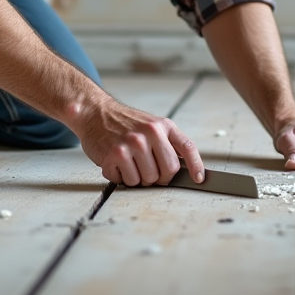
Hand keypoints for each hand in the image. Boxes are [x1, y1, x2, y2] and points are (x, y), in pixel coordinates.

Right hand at [76, 97, 204, 186]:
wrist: (95, 112)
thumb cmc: (124, 122)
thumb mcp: (151, 124)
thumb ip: (167, 142)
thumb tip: (185, 167)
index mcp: (162, 126)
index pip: (187, 147)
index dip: (196, 166)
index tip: (199, 179)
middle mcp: (149, 133)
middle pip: (167, 172)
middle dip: (158, 177)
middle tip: (145, 167)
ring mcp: (132, 144)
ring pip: (146, 181)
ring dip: (137, 178)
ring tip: (128, 162)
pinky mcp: (115, 155)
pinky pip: (126, 181)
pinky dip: (121, 177)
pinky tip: (116, 163)